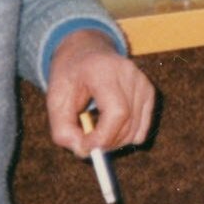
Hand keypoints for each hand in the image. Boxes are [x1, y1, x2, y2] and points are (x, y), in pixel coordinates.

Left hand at [46, 29, 153, 155]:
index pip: (117, 111)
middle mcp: (128, 73)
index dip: (103, 136)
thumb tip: (84, 151)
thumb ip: (62, 129)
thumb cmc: (69, 77)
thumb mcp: (55, 100)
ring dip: (114, 141)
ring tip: (95, 130)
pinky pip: (142, 127)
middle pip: (128, 122)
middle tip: (86, 143)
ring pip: (136, 129)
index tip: (85, 147)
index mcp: (103, 70)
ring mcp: (142, 81)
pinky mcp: (149, 91)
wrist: (85, 51)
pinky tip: (110, 125)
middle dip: (106, 142)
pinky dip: (126, 136)